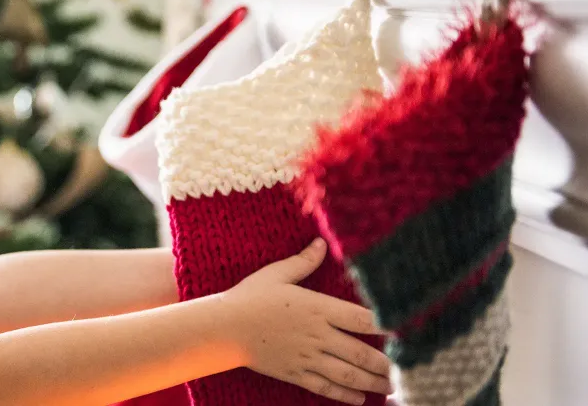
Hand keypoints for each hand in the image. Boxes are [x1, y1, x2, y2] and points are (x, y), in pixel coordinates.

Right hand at [220, 238, 392, 404]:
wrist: (224, 328)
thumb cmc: (249, 297)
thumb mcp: (276, 274)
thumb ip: (303, 261)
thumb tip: (321, 242)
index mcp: (316, 308)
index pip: (360, 318)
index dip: (386, 324)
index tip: (406, 329)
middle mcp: (317, 335)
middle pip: (361, 352)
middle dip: (387, 362)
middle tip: (408, 367)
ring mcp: (307, 357)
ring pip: (348, 374)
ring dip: (373, 381)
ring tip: (392, 385)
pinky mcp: (295, 373)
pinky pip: (325, 387)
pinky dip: (345, 395)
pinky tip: (360, 398)